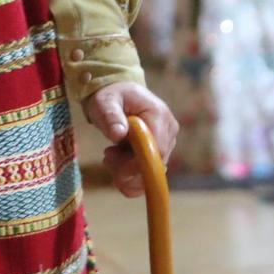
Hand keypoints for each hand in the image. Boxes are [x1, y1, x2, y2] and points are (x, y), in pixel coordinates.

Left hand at [81, 81, 177, 198]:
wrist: (119, 95)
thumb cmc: (112, 96)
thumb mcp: (105, 102)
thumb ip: (111, 116)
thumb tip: (119, 134)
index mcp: (159, 115)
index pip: (156, 148)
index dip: (136, 163)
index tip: (111, 161)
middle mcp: (168, 130)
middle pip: (155, 164)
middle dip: (127, 169)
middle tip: (107, 158)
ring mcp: (167, 142)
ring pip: (151, 172)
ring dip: (127, 174)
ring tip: (109, 159)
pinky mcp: (161, 152)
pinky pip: (150, 173)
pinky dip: (132, 179)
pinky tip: (117, 171)